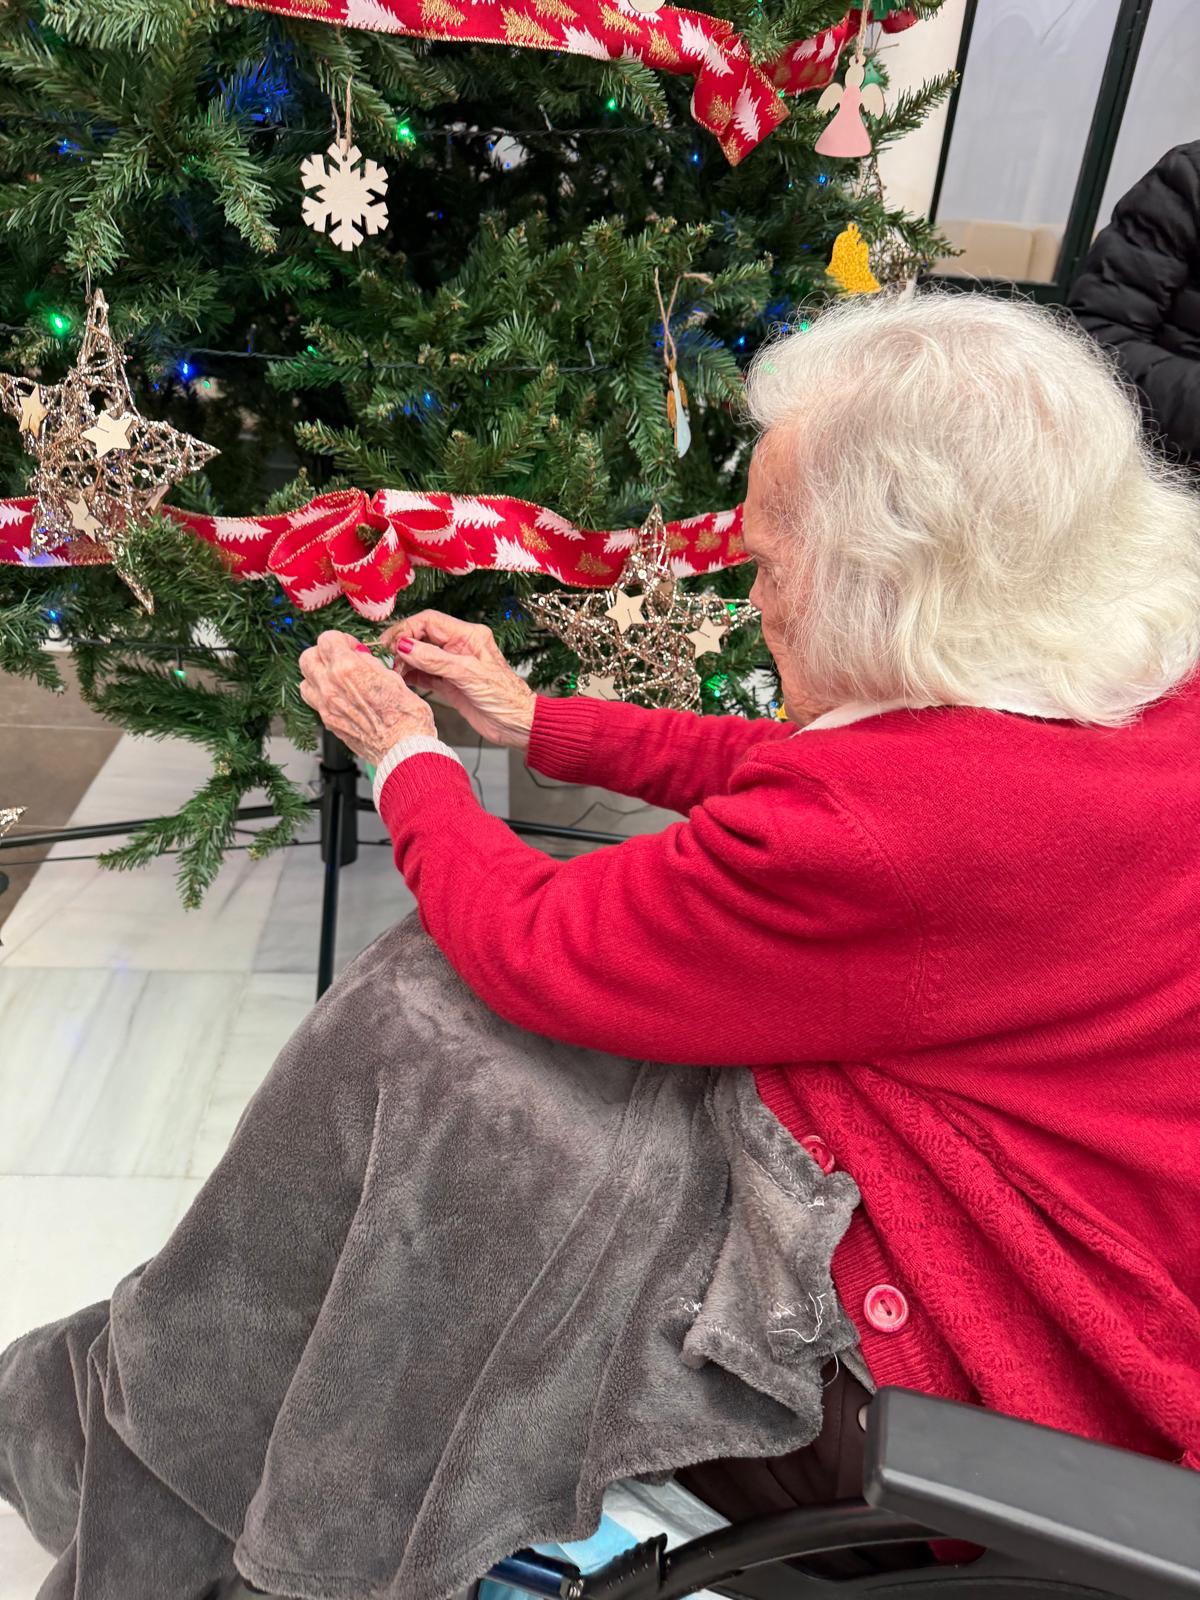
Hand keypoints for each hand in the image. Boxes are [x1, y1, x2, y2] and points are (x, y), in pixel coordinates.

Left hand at [298, 630, 435, 763]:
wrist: (404, 751)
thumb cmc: (407, 718)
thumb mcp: (393, 678)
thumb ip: (370, 664)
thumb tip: (360, 656)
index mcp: (348, 669)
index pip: (327, 639)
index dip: (342, 639)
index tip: (353, 646)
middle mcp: (331, 686)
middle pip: (308, 657)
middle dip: (324, 653)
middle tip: (342, 658)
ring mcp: (326, 707)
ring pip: (305, 680)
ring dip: (318, 675)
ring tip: (337, 678)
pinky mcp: (329, 723)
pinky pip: (314, 702)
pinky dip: (322, 695)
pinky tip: (341, 697)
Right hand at [379, 610, 535, 750]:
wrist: (518, 726)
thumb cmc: (506, 698)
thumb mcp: (469, 675)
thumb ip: (436, 660)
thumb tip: (405, 646)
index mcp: (469, 635)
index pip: (429, 621)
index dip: (407, 629)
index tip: (391, 644)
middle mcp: (459, 647)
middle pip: (422, 636)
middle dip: (403, 645)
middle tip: (388, 659)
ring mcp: (453, 666)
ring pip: (420, 656)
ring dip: (405, 662)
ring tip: (393, 672)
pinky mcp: (449, 684)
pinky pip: (424, 674)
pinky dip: (412, 676)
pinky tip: (402, 680)